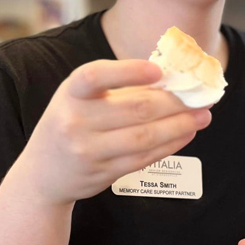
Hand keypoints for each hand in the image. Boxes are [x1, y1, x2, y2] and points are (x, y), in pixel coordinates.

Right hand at [18, 59, 211, 205]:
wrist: (42, 173)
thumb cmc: (70, 123)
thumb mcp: (79, 98)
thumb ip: (117, 89)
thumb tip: (172, 80)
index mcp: (71, 92)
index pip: (95, 76)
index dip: (128, 71)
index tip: (158, 71)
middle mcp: (75, 121)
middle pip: (135, 109)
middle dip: (174, 102)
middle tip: (201, 96)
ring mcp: (88, 150)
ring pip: (144, 137)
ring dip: (179, 125)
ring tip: (202, 116)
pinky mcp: (102, 174)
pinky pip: (143, 158)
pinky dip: (169, 145)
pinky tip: (185, 134)